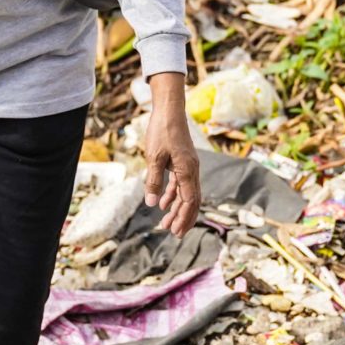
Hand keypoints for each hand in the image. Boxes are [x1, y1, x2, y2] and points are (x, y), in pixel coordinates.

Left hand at [142, 71, 201, 235]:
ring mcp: (189, 166)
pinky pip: (181, 184)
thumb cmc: (162, 131)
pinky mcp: (183, 162)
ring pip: (186, 193)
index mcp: (187, 170)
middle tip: (172, 233)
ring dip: (177, 209)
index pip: (189, 200)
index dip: (183, 217)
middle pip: (191, 200)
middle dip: (183, 218)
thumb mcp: (154, 157)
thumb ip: (154, 181)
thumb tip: (152, 204)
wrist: (169, 111)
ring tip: (165, 223)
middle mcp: (192, 170)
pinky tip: (163, 203)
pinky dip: (173, 195)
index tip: (174, 231)